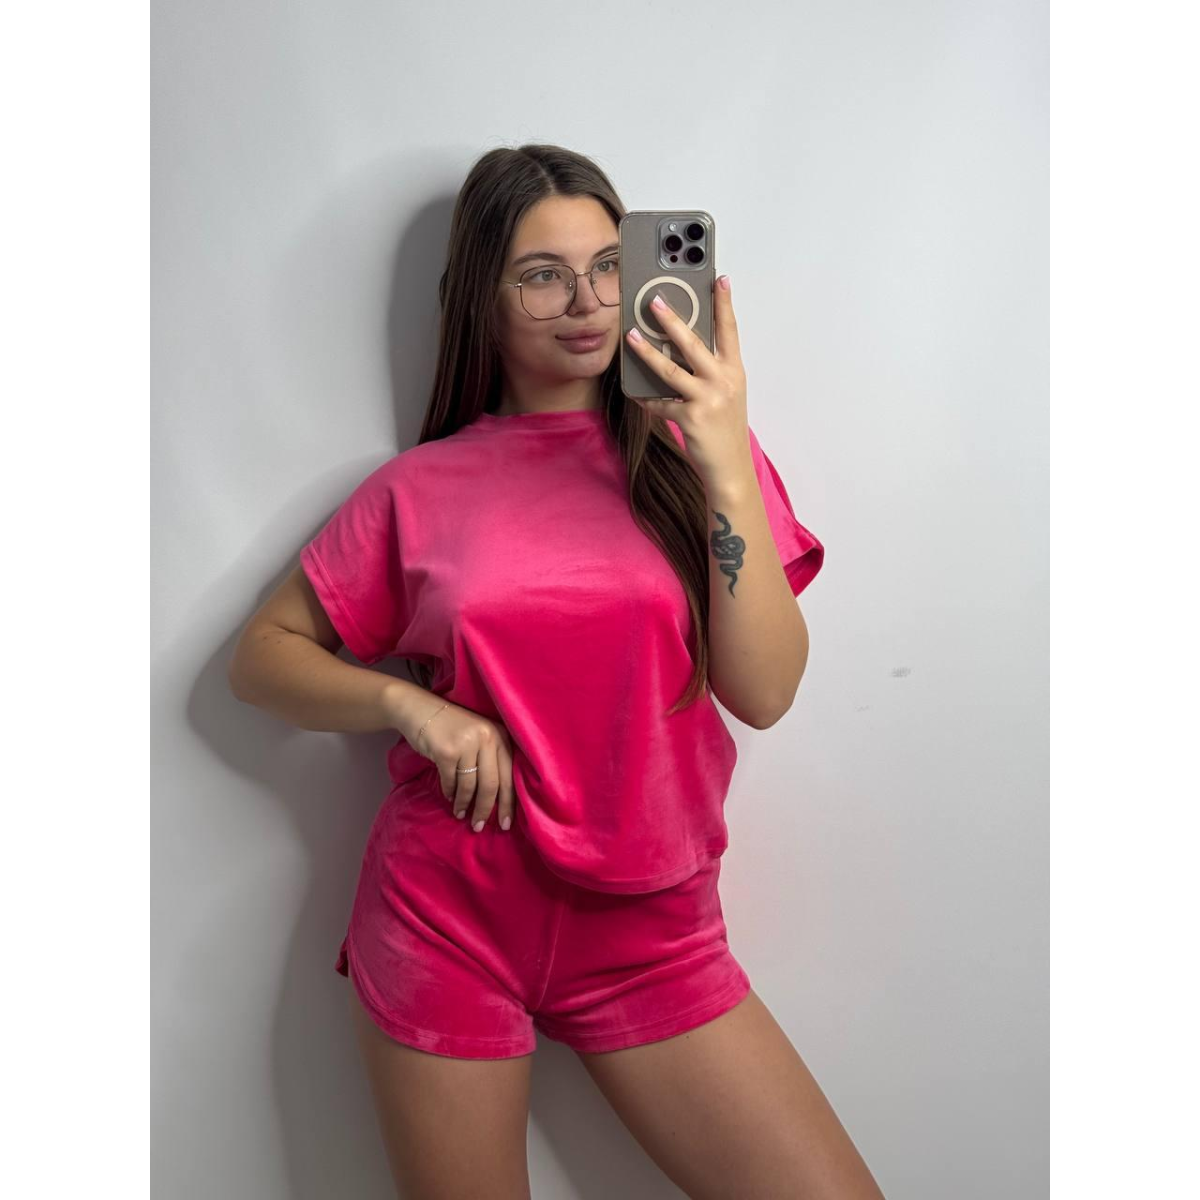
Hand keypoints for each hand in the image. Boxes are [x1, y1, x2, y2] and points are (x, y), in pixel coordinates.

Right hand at [404, 698, 517, 831]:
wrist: (420, 709)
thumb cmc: (453, 727)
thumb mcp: (479, 736)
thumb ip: (491, 759)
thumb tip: (498, 800)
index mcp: (500, 735)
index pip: (509, 775)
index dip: (508, 803)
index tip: (506, 824)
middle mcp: (487, 737)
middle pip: (491, 784)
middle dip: (486, 810)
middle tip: (479, 826)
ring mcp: (466, 744)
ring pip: (470, 785)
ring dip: (464, 804)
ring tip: (460, 815)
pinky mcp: (446, 751)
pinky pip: (451, 781)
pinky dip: (450, 793)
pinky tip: (449, 798)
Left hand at [624, 275, 751, 483]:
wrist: (729, 467)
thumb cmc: (725, 429)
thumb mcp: (727, 394)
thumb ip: (711, 370)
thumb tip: (680, 348)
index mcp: (734, 371)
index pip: (729, 330)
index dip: (724, 303)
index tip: (719, 278)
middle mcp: (723, 381)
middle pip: (694, 343)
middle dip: (671, 319)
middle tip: (653, 301)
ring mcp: (707, 399)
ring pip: (670, 369)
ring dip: (647, 351)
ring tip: (631, 335)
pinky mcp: (689, 417)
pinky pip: (660, 402)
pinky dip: (646, 398)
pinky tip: (635, 392)